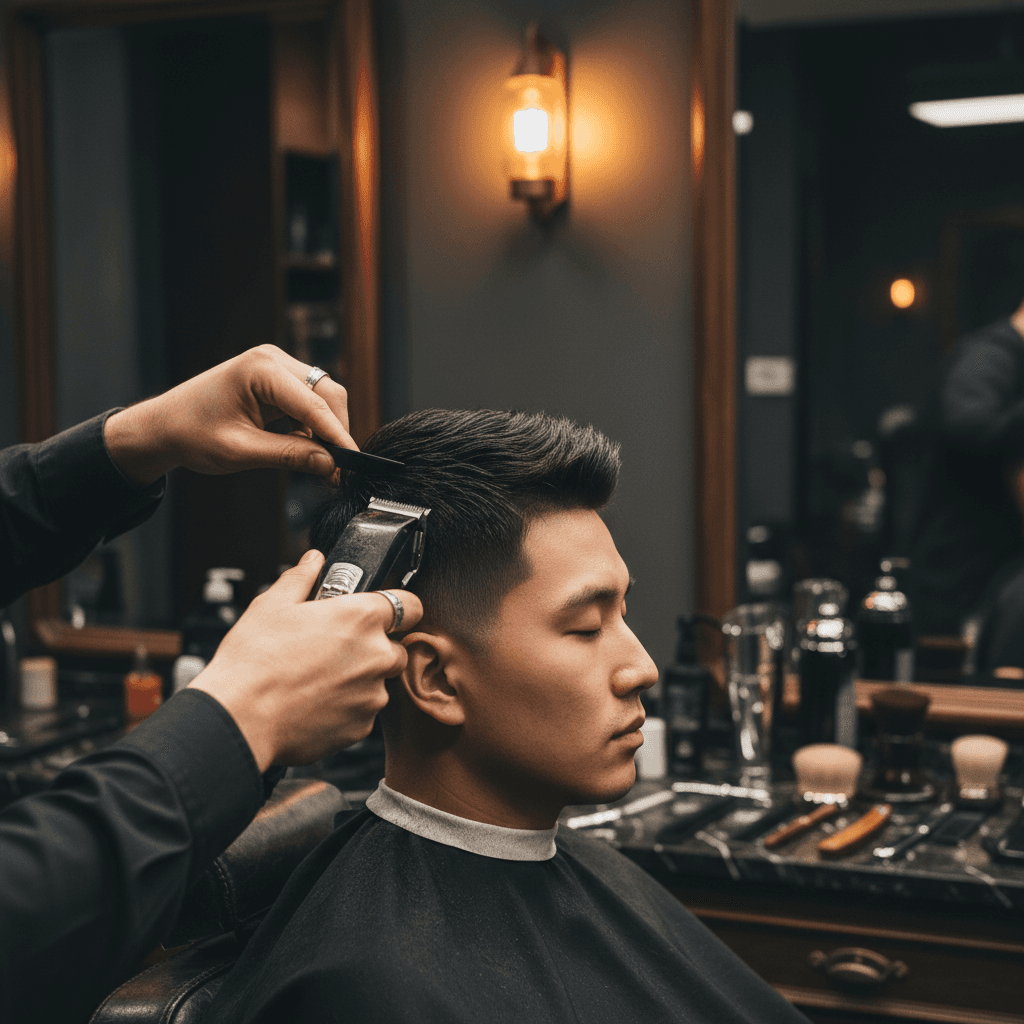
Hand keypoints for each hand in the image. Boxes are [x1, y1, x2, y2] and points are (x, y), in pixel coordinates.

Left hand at [103, 345, 353, 485]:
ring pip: (322, 398)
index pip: (315, 404)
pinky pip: (307, 401)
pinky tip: (302, 447)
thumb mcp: (242, 451)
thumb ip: (290, 456)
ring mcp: (275, 366)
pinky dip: (311, 425)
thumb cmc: (191, 433)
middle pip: (327, 394)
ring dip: (324, 429)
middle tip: (335, 469)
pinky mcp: (275, 379)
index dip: (338, 436)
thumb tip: (329, 464)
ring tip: (317, 463)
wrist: (163, 426)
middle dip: (334, 431)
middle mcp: (272, 359)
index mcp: (261, 369)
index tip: (353, 462)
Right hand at [188, 549, 423, 769]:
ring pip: (378, 682)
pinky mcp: (361, 726)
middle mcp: (376, 655)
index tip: (381, 614)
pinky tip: (314, 702)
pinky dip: (346, 708)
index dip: (398, 609)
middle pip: (395, 648)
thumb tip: (314, 560)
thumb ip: (301, 578)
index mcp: (362, 617)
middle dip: (374, 648)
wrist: (240, 718)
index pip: (411, 605)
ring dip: (359, 680)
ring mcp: (372, 694)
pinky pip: (363, 712)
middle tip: (336, 650)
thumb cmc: (253, 661)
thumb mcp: (272, 605)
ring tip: (318, 679)